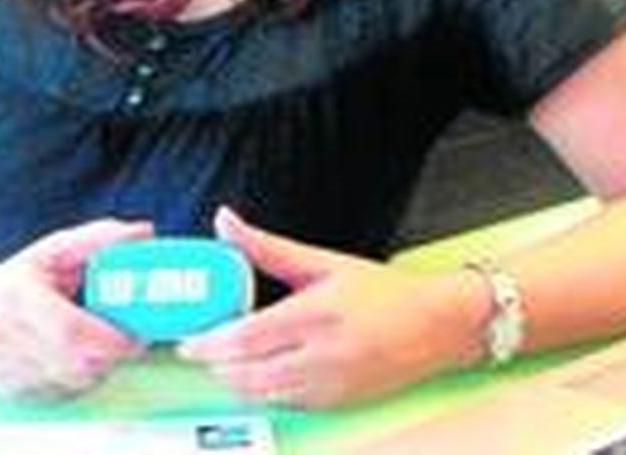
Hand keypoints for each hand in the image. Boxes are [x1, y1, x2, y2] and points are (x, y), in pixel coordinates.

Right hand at [0, 217, 152, 398]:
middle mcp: (4, 336)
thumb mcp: (53, 250)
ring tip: (103, 344)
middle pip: (75, 364)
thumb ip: (99, 239)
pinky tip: (80, 358)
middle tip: (130, 340)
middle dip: (111, 356)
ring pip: (72, 383)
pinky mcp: (10, 390)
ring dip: (99, 369)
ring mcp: (4, 368)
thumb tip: (144, 231)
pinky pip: (60, 394)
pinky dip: (80, 380)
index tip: (137, 332)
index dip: (110, 338)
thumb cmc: (16, 277)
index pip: (71, 331)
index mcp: (16, 296)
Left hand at [176, 207, 480, 407]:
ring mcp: (331, 385)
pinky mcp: (336, 403)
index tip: (188, 339)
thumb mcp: (323, 261)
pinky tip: (255, 374)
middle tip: (197, 348)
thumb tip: (225, 221)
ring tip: (221, 360)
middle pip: (249, 371)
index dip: (210, 343)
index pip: (248, 337)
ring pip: (263, 394)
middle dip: (215, 364)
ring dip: (234, 381)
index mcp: (317, 313)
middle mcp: (323, 354)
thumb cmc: (382, 291)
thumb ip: (268, 246)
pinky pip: (285, 404)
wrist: (437, 326)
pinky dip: (262, 392)